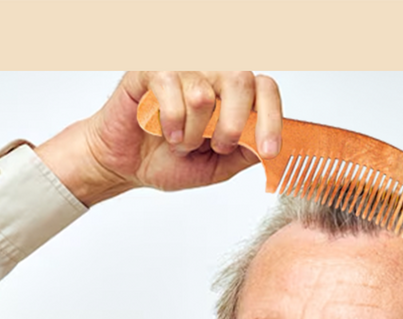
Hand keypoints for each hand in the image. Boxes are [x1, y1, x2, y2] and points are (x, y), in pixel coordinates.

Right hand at [35, 71, 283, 207]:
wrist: (129, 165)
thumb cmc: (173, 160)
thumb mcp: (220, 165)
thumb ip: (247, 151)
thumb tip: (271, 146)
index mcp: (233, 96)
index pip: (265, 88)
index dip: (272, 118)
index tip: (269, 150)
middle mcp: (211, 75)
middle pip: (240, 80)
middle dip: (232, 125)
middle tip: (218, 146)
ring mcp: (181, 69)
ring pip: (202, 93)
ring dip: (193, 132)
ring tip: (181, 142)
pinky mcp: (150, 69)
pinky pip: (169, 89)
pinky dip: (170, 122)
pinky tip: (165, 133)